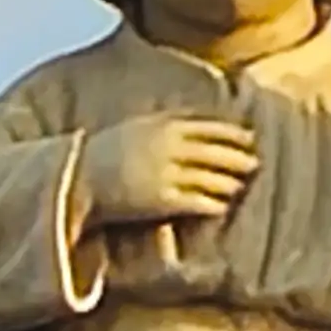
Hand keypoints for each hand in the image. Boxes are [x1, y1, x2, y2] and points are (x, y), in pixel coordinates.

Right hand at [76, 108, 260, 241]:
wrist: (77, 179)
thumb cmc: (103, 153)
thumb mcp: (135, 127)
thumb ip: (164, 123)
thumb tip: (189, 123)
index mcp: (164, 126)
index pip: (211, 127)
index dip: (234, 134)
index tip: (249, 138)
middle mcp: (171, 148)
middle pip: (218, 152)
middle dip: (239, 158)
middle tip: (254, 164)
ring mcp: (168, 174)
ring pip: (213, 178)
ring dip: (230, 184)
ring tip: (238, 187)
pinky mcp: (163, 201)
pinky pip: (199, 202)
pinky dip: (214, 205)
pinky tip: (221, 208)